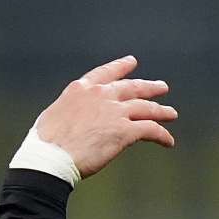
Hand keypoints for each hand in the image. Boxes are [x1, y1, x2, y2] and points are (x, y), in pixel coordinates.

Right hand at [34, 56, 177, 178]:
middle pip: (133, 88)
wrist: (51, 156)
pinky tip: (168, 142)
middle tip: (162, 88)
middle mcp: (101, 96)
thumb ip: (73, 110)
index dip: (121, 67)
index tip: (132, 61)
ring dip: (161, 111)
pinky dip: (162, 136)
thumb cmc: (46, 143)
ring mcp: (114, 112)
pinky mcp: (125, 131)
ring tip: (171, 114)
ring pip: (147, 108)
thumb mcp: (56, 114)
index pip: (106, 73)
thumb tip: (78, 119)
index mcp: (82, 89)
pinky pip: (151, 130)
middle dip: (149, 88)